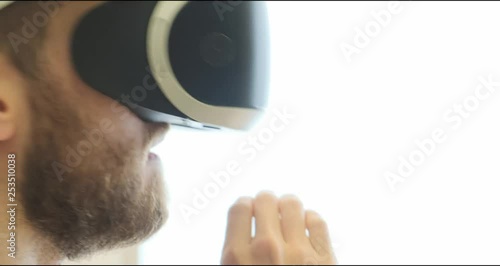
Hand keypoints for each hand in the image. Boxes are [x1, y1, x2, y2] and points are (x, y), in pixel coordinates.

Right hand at [221, 191, 336, 264]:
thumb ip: (234, 255)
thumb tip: (238, 232)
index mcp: (237, 257)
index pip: (240, 208)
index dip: (245, 207)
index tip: (250, 211)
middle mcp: (267, 249)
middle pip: (265, 199)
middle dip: (266, 203)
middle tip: (269, 213)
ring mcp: (298, 253)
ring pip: (292, 204)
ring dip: (288, 208)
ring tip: (288, 218)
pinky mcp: (324, 259)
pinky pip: (317, 221)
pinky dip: (311, 220)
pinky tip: (306, 229)